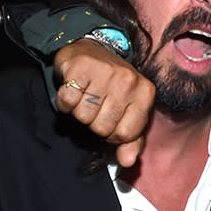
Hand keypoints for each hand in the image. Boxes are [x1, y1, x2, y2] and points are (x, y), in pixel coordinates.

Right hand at [54, 39, 153, 167]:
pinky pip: (67, 101)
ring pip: (84, 116)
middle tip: (96, 107)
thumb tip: (127, 162)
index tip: (110, 122)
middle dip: (95, 123)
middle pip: (103, 128)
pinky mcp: (79, 67)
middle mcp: (128, 81)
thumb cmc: (113, 87)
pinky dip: (65, 102)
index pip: (126, 135)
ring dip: (79, 112)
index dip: (113, 135)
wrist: (94, 49)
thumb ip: (131, 140)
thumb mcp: (129, 111)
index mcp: (145, 93)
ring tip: (85, 97)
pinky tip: (73, 91)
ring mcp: (105, 72)